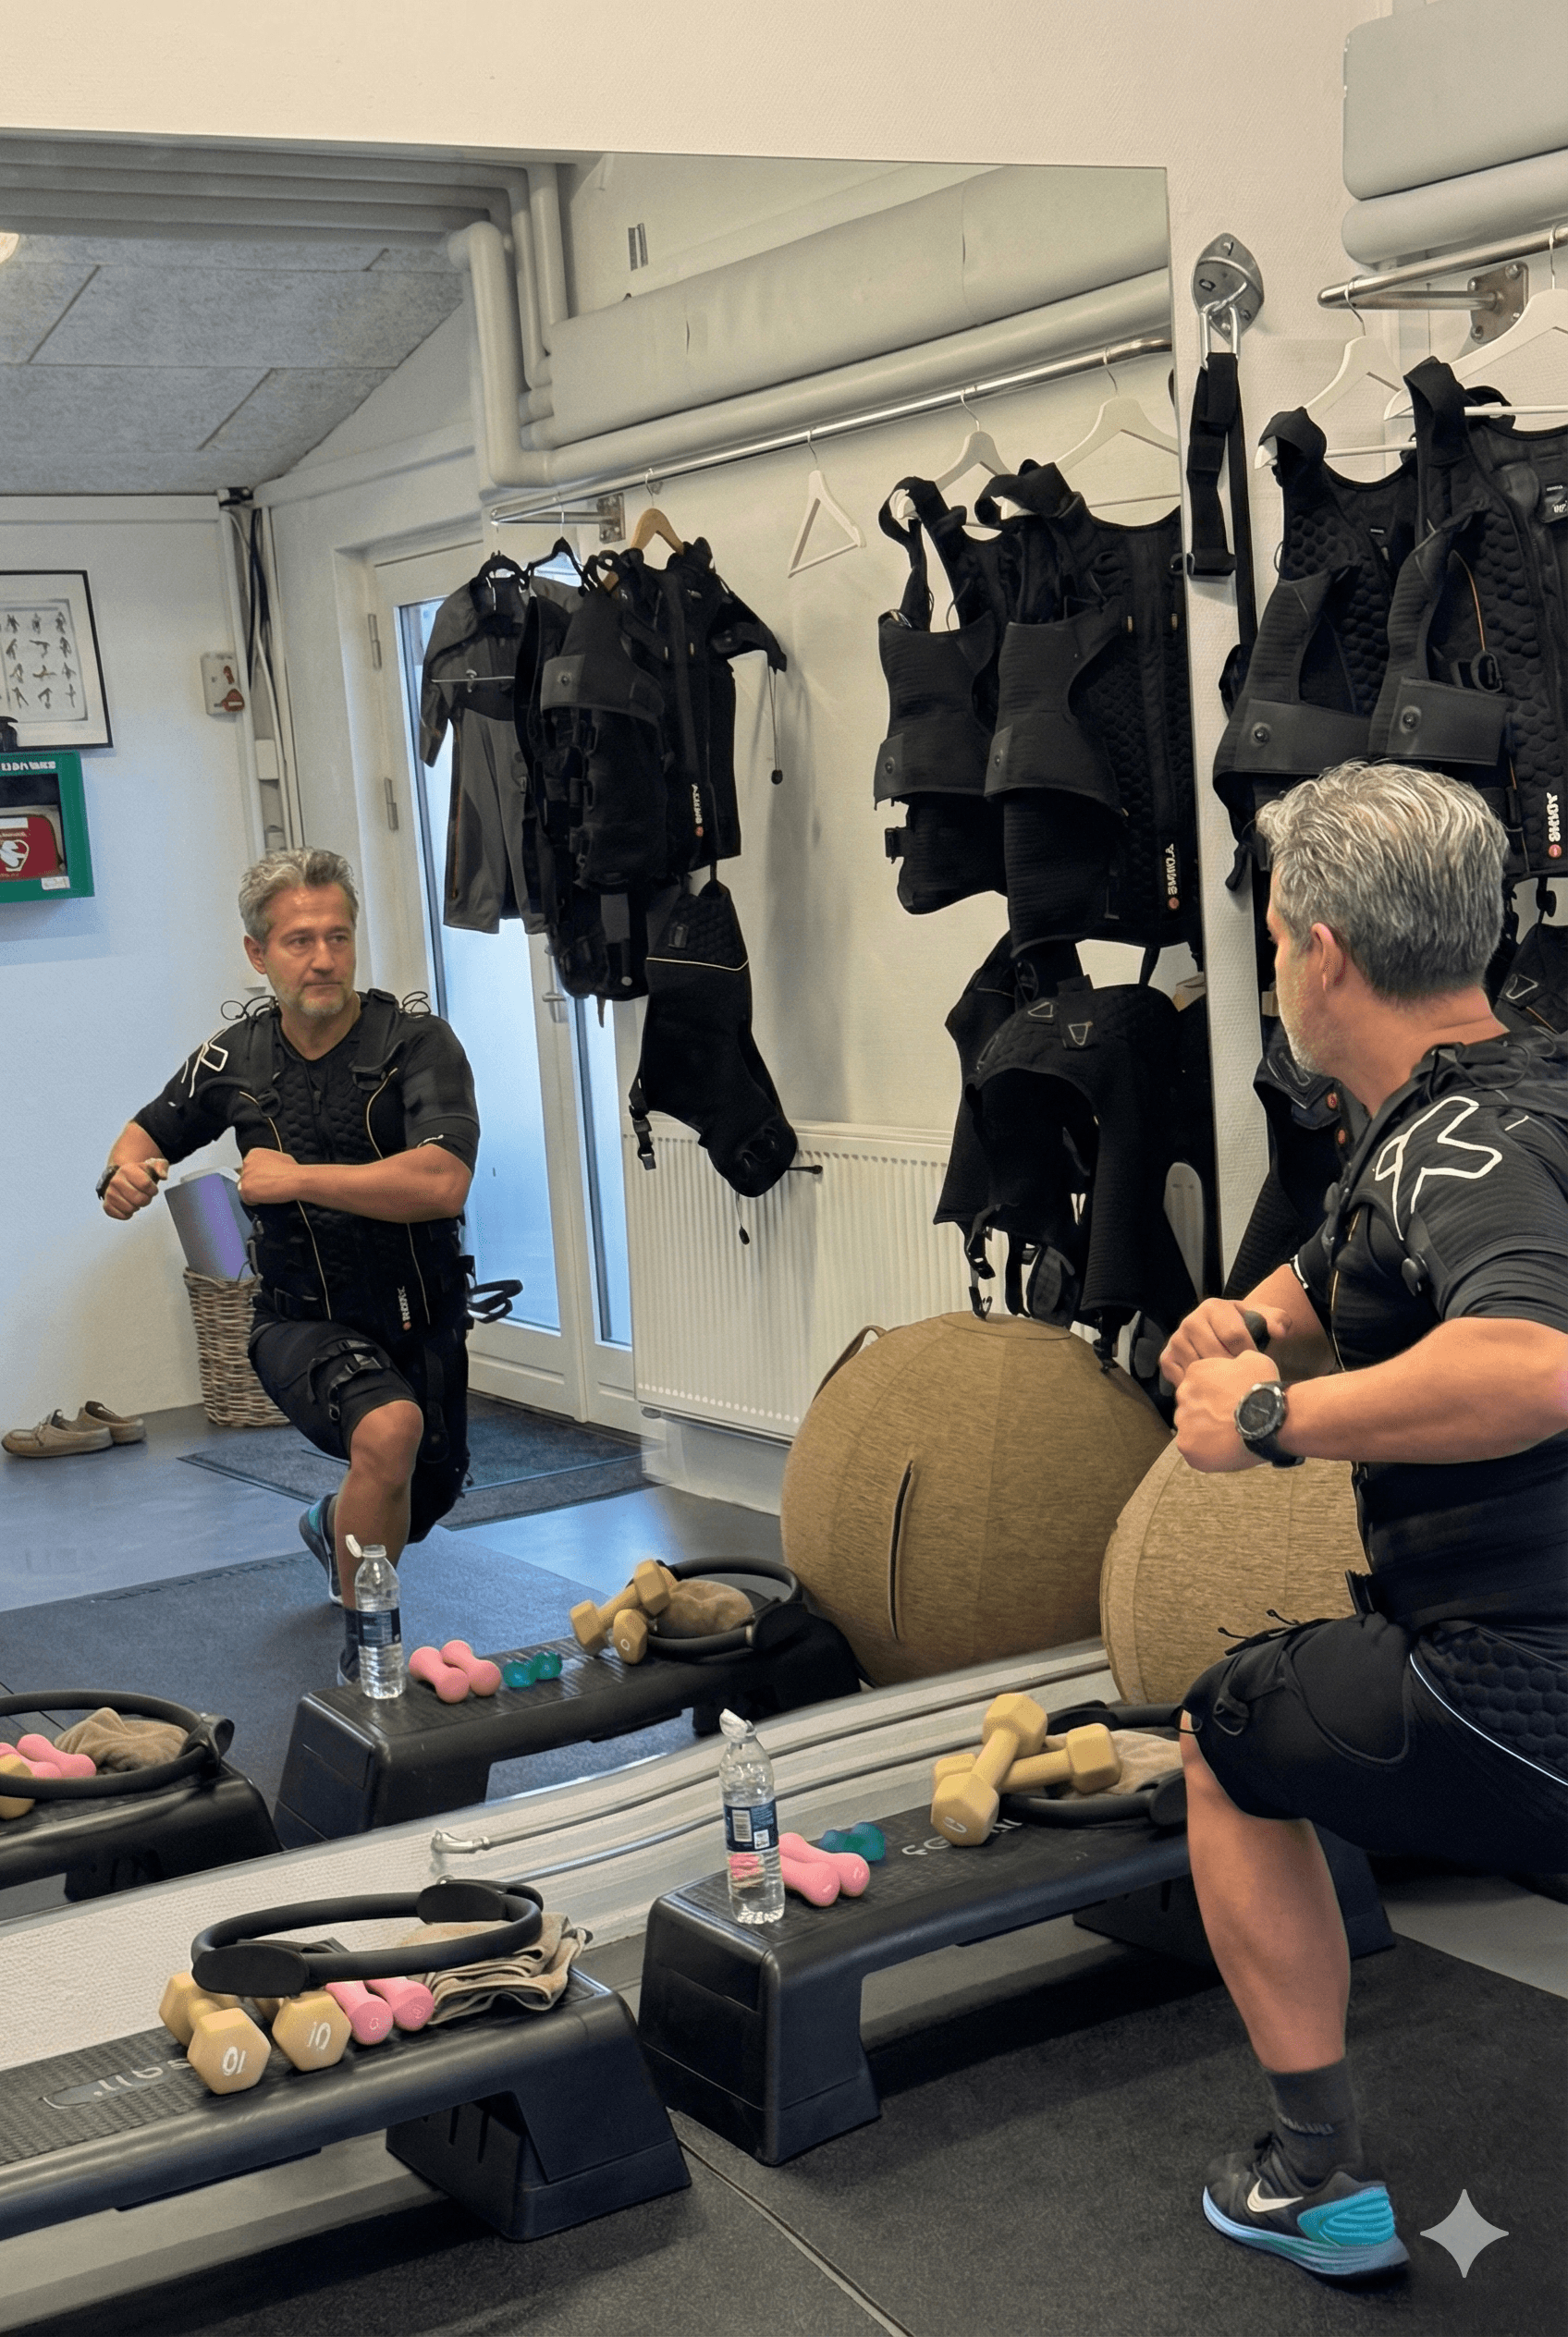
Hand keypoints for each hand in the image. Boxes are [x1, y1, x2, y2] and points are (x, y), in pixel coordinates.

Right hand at [101, 1158, 167, 1219]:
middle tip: (144, 1195)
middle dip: (147, 1199)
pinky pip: (122, 1215)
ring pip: (131, 1209)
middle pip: (139, 1199)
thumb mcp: (153, 1166)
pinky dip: (129, 1214)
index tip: (152, 1188)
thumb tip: (163, 1176)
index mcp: (127, 1169)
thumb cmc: (140, 1174)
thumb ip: (162, 1167)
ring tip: (135, 1198)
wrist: (125, 1179)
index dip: (153, 1190)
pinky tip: (129, 1204)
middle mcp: (116, 1180)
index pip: (146, 1185)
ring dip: (137, 1206)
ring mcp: (109, 1193)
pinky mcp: (107, 1205)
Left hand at [238, 1147, 300, 1205]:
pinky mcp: (245, 1189)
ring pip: (244, 1189)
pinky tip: (266, 1198)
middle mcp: (246, 1162)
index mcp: (254, 1154)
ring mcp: (245, 1176)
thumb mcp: (280, 1158)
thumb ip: (269, 1163)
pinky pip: (247, 1199)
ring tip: (269, 1193)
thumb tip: (270, 1169)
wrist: (295, 1179)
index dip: (257, 1175)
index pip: (249, 1167)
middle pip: (245, 1177)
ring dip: (255, 1193)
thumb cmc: (292, 1170)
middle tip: (267, 1187)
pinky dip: (256, 1202)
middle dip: (255, 1184)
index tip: (264, 1179)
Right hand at [1160, 1297, 1290, 1388]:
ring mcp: (1176, 1340)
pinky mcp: (1167, 1357)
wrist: (1223, 1331)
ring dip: (1216, 1381)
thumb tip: (1279, 1332)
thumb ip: (1278, 1320)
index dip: (1250, 1354)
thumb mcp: (1263, 1318)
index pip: (1234, 1336)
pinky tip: (1211, 1389)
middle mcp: (1190, 1321)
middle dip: (1233, 1370)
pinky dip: (1196, 1386)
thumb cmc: (1245, 1327)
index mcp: (1213, 1307)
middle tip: (1245, 1379)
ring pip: (1198, 1369)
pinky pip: (1181, 1378)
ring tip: (1230, 1386)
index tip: (1258, 1364)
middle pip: (1215, 1355)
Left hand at [1174, 1353, 1280, 1472]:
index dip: (1215, 1396)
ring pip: (1191, 1429)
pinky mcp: (1186, 1445)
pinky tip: (1224, 1451)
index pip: (1199, 1385)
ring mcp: (1183, 1420)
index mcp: (1196, 1372)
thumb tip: (1238, 1364)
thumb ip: (1238, 1361)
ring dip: (1205, 1434)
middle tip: (1228, 1422)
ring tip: (1228, 1439)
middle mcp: (1183, 1393)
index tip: (1229, 1404)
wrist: (1269, 1419)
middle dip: (1206, 1414)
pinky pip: (1192, 1450)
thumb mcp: (1254, 1359)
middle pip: (1191, 1406)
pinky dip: (1205, 1453)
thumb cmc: (1263, 1389)